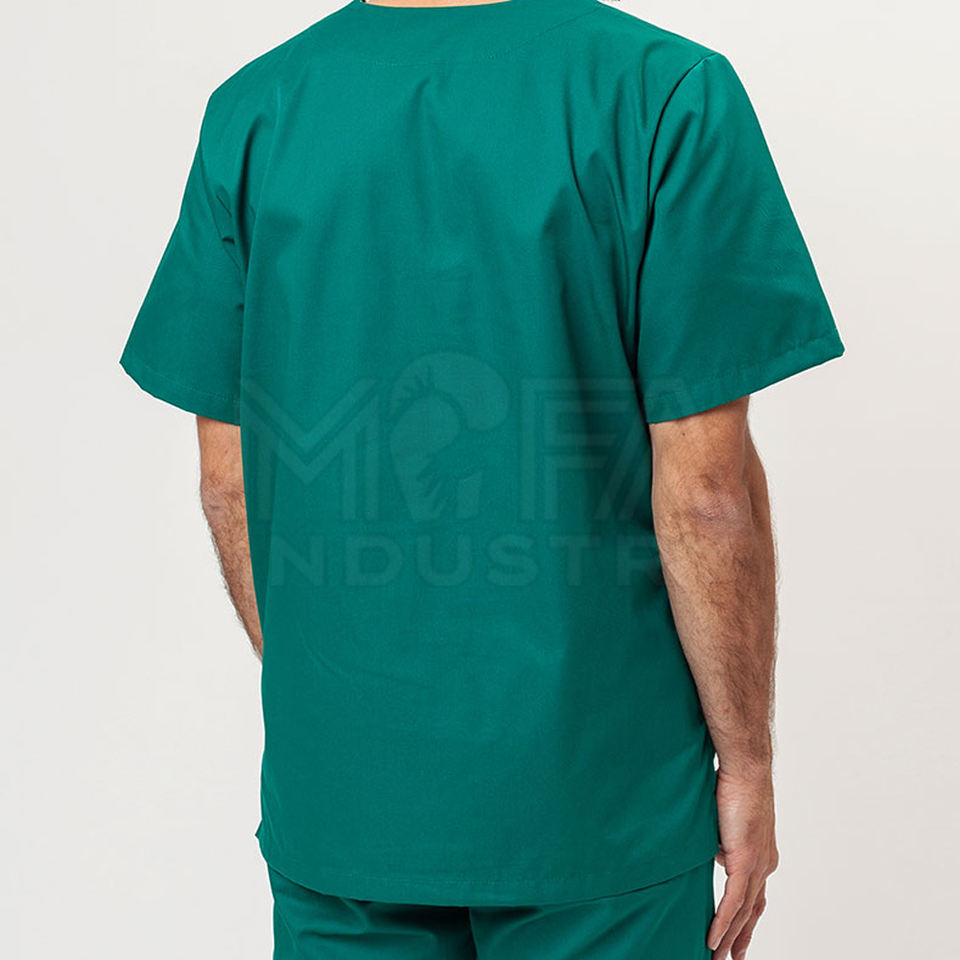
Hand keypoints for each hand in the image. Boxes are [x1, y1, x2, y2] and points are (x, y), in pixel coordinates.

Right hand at [708, 767, 778, 959]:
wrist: (746, 769)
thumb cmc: (736, 784)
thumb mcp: (728, 819)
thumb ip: (725, 841)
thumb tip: (717, 855)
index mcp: (763, 854)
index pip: (754, 895)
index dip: (746, 918)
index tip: (737, 934)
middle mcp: (765, 864)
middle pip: (753, 911)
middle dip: (741, 937)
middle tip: (732, 958)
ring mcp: (757, 865)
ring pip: (743, 913)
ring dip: (730, 938)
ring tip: (717, 957)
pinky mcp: (745, 862)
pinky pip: (732, 902)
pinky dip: (723, 924)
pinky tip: (713, 940)